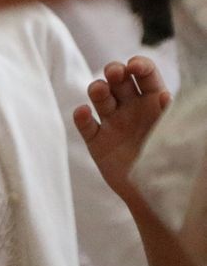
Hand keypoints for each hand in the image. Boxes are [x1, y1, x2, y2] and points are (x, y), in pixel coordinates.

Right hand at [73, 55, 170, 203]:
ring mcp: (113, 124)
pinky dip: (81, 116)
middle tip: (115, 73)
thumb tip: (165, 95)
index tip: (135, 67)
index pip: (146, 75)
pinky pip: (85, 125)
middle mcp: (132, 109)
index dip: (139, 65)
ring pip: (100, 97)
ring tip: (101, 92)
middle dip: (114, 70)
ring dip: (98, 89)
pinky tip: (83, 113)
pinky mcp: (97, 142)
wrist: (160, 200)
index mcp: (156, 103)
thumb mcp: (186, 139)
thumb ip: (177, 118)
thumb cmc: (178, 167)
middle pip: (118, 80)